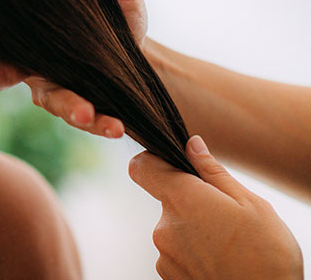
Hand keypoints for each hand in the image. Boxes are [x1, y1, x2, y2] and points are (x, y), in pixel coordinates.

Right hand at [0, 0, 145, 138]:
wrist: (135, 52)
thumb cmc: (109, 12)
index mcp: (22, 25)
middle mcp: (28, 57)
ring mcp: (52, 81)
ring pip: (47, 96)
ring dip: (62, 104)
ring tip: (83, 112)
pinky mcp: (80, 99)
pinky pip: (87, 111)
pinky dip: (99, 117)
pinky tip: (114, 124)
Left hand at [129, 135, 303, 279]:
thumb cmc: (267, 255)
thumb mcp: (251, 204)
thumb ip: (213, 172)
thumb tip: (192, 144)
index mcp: (183, 199)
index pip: (142, 167)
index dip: (153, 161)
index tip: (173, 165)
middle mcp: (165, 225)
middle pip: (166, 199)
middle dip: (190, 202)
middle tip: (225, 216)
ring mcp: (165, 253)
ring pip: (174, 227)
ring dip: (194, 230)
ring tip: (227, 244)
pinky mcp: (168, 275)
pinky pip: (176, 252)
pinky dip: (193, 253)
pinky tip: (219, 261)